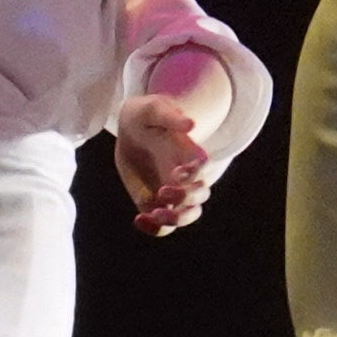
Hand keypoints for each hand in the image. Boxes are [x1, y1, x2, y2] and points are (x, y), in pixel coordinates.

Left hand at [114, 79, 219, 236]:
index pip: (202, 167)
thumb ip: (170, 115)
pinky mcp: (156, 202)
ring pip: (188, 215)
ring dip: (175, 219)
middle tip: (162, 192)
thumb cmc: (147, 115)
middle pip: (200, 195)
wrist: (134, 128)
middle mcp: (186, 176)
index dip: (195, 174)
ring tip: (152, 216)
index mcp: (189, 153)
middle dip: (185, 199)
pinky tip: (139, 220)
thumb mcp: (154, 108)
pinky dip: (155, 228)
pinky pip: (164, 224)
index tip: (178, 173)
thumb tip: (191, 124)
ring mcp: (173, 191)